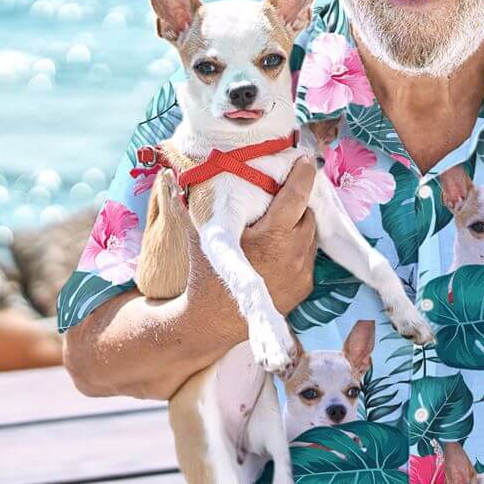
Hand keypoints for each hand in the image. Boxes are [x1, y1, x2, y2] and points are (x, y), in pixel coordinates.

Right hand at [182, 156, 318, 334]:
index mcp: (271, 237)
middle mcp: (292, 254)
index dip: (302, 176)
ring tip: (279, 224)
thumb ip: (189, 202)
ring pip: (311, 235)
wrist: (211, 322)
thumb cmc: (204, 274)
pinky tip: (280, 249)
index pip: (296, 197)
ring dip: (299, 226)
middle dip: (297, 204)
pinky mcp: (305, 287)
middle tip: (280, 198)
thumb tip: (172, 172)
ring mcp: (302, 272)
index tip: (305, 161)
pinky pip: (310, 256)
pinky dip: (299, 248)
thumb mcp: (199, 236)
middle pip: (307, 214)